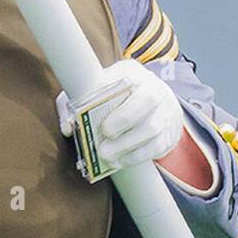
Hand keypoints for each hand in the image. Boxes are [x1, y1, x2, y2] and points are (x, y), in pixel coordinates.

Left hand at [55, 58, 183, 169]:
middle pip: (149, 120)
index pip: (140, 94)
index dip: (124, 115)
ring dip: (130, 150)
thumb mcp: (93, 85)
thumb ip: (75, 102)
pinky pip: (158, 148)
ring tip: (109, 159)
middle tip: (102, 151)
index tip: (105, 129)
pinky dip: (138, 157)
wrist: (147, 92)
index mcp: (138, 77)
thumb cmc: (113, 89)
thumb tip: (67, 127)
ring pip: (155, 135)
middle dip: (125, 138)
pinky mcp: (170, 133)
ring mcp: (167, 114)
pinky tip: (121, 161)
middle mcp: (158, 93)